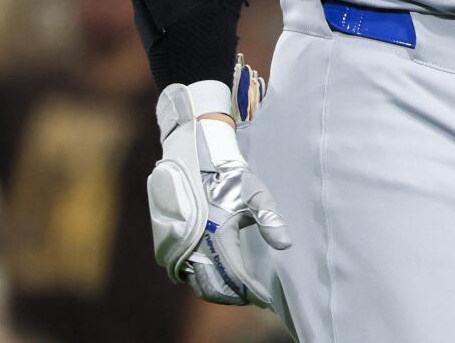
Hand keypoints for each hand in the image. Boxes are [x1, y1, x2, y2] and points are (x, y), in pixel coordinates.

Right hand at [148, 82, 289, 306]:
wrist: (196, 156)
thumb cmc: (229, 175)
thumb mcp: (255, 194)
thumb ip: (270, 220)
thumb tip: (286, 245)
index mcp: (217, 236)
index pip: (233, 278)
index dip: (247, 291)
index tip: (261, 297)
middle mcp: (193, 246)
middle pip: (212, 287)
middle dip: (231, 296)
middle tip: (248, 297)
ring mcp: (178, 246)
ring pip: (196, 281)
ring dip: (214, 288)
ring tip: (234, 289)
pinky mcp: (168, 242)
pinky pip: (183, 270)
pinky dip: (199, 278)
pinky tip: (215, 275)